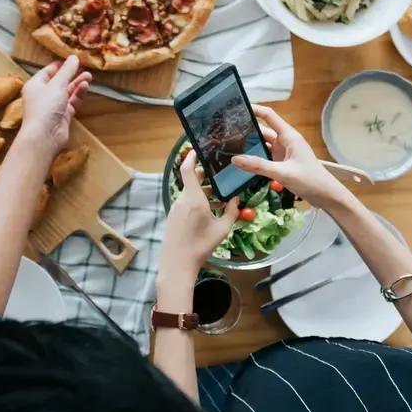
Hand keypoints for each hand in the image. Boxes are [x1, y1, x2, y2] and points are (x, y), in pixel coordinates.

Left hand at [21, 55, 91, 154]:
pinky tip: (85, 86)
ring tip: (89, 76)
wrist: (44, 137)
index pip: (48, 71)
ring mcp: (53, 106)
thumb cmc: (45, 107)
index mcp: (35, 85)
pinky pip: (71, 102)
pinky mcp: (62, 116)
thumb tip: (74, 57)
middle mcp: (43, 95)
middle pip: (59, 81)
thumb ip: (67, 71)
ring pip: (67, 92)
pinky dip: (78, 95)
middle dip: (72, 74)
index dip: (61, 65)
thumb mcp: (57, 85)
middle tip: (85, 67)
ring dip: (77, 84)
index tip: (73, 59)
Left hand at [159, 151, 238, 287]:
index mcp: (193, 198)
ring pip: (191, 192)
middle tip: (221, 174)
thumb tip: (237, 199)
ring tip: (222, 197)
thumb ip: (231, 211)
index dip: (192, 156)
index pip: (188, 169)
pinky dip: (199, 200)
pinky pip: (187, 202)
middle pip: (193, 180)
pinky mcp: (174, 216)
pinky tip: (211, 210)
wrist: (177, 263)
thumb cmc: (201, 245)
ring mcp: (176, 207)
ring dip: (205, 191)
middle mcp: (182, 199)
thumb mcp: (222, 229)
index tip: (198, 148)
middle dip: (206, 176)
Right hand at [231, 105, 347, 207]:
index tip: (238, 107)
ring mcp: (282, 152)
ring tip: (229, 145)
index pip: (269, 115)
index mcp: (289, 136)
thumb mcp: (283, 173)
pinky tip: (241, 161)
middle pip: (262, 131)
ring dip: (249, 146)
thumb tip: (235, 159)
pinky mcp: (281, 163)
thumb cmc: (310, 180)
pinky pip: (264, 157)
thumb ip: (258, 166)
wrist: (326, 195)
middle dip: (246, 130)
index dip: (254, 109)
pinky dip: (253, 158)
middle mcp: (285, 141)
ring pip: (262, 145)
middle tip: (226, 131)